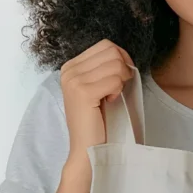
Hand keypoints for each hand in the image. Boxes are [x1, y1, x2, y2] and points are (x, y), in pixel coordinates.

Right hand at [59, 39, 134, 166]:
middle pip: (112, 51)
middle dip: (123, 69)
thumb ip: (104, 68)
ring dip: (121, 81)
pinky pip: (115, 80)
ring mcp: (74, 81)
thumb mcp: (97, 87)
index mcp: (71, 66)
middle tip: (117, 89)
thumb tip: (122, 54)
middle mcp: (69, 71)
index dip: (121, 59)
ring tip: (111, 96)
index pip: (105, 45)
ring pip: (116, 64)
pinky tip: (109, 102)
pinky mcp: (83, 93)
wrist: (87, 147)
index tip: (120, 79)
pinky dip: (118, 91)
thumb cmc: (97, 119)